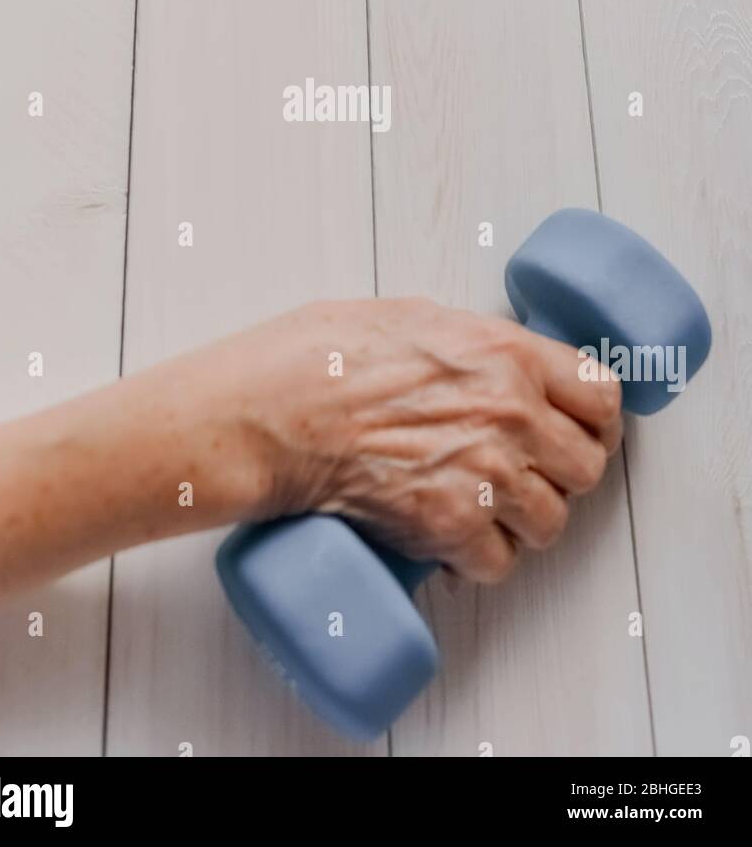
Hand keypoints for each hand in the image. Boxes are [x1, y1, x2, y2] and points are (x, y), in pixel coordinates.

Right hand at [231, 299, 621, 581]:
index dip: (597, 420)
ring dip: (522, 522)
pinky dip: (479, 560)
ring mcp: (486, 477)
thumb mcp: (417, 318)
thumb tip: (498, 364)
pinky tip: (453, 540)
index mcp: (511, 355)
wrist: (277, 413)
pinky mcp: (451, 528)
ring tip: (487, 510)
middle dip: (561, 474)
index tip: (583, 430)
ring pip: (551, 522)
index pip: (604, 396)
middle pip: (587, 468)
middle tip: (530, 474)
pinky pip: (499, 563)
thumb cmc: (328, 356)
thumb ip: (476, 345)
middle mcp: (513, 417)